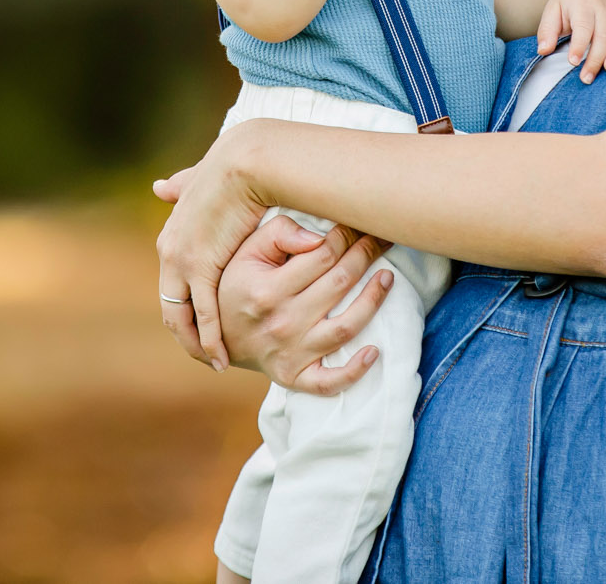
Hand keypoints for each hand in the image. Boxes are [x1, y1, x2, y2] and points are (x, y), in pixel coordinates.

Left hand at [152, 124, 276, 369]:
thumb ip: (179, 187)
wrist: (245, 160)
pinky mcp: (202, 266)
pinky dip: (211, 339)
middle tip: (202, 354)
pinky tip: (221, 357)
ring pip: (183, 316)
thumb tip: (159, 186)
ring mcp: (181, 261)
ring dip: (196, 344)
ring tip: (213, 363)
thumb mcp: (198, 181)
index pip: (172, 282)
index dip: (184, 306)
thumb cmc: (233, 165)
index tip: (197, 325)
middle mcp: (169, 251)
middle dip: (185, 334)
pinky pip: (205, 313)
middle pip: (171, 305)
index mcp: (171, 234)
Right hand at [219, 218, 396, 393]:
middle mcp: (281, 322)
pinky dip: (355, 371)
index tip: (359, 223)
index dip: (346, 235)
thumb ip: (278, 234)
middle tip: (382, 239)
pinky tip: (376, 351)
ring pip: (345, 327)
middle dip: (366, 255)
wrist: (217, 336)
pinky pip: (329, 381)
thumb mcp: (244, 253)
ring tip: (388, 278)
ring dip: (373, 300)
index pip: (322, 255)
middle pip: (339, 283)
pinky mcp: (295, 377)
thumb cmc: (237, 286)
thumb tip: (318, 237)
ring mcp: (291, 353)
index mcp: (268, 289)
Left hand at [536, 0, 605, 83]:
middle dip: (595, 58)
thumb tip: (544, 51)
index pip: (583, 27)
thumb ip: (546, 31)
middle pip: (603, 35)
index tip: (573, 62)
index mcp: (581, 4)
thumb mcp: (550, 12)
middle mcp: (601, 8)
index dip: (579, 45)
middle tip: (585, 78)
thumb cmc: (564, 4)